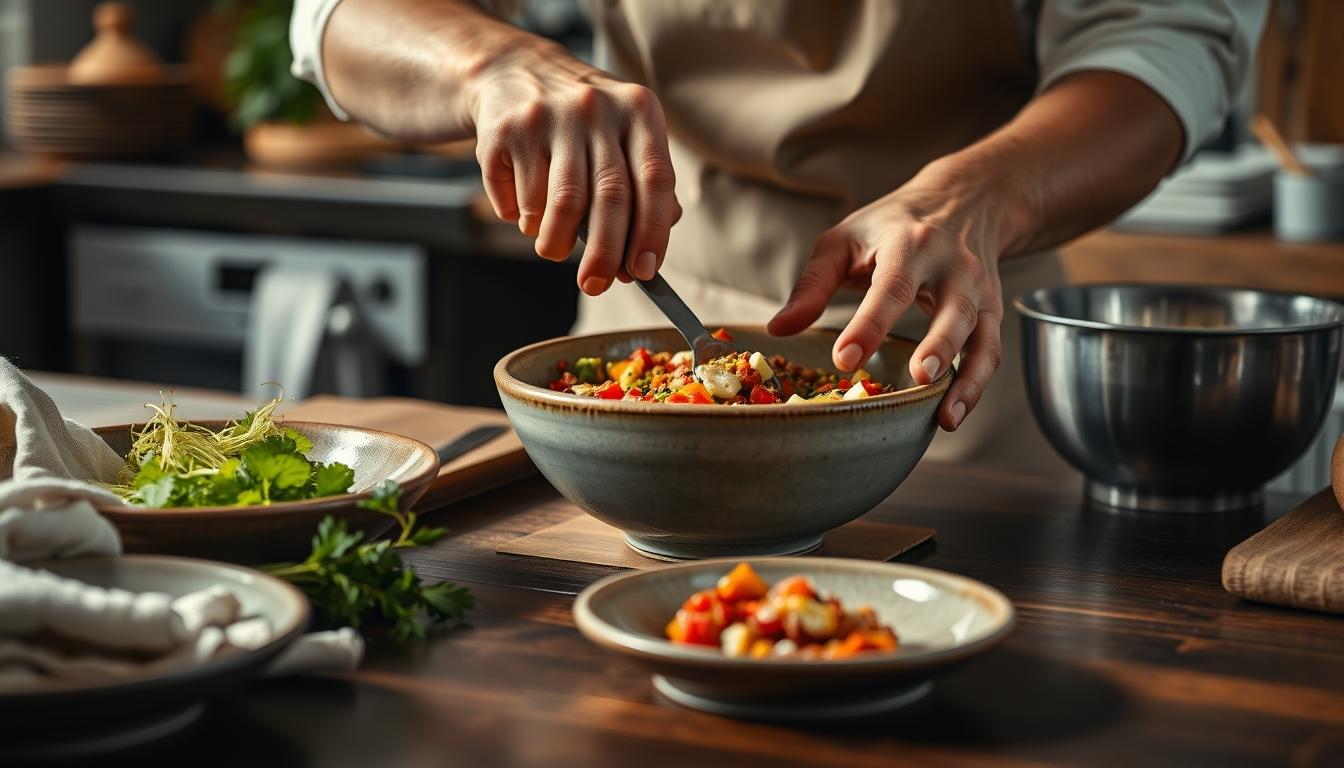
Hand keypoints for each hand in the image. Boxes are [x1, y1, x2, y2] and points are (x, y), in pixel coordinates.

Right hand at [469, 43, 680, 294]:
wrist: (514, 72)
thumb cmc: (584, 123)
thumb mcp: (626, 135)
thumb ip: (646, 187)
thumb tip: (648, 253)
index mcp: (638, 110)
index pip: (655, 180)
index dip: (652, 232)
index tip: (645, 272)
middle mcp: (595, 108)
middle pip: (609, 197)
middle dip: (605, 254)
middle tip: (596, 285)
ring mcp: (548, 117)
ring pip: (560, 205)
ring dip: (556, 243)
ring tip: (552, 248)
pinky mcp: (505, 131)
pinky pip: (519, 200)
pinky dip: (523, 221)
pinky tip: (526, 210)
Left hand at [767, 163, 1011, 431]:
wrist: (963, 200)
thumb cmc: (890, 226)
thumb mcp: (843, 240)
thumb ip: (812, 285)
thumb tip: (779, 330)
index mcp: (909, 243)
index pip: (892, 286)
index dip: (869, 324)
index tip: (845, 359)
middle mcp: (952, 265)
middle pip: (952, 307)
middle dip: (938, 344)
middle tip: (919, 376)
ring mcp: (977, 289)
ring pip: (980, 333)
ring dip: (967, 377)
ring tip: (945, 415)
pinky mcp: (991, 310)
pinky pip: (990, 350)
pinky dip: (977, 384)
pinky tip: (953, 413)